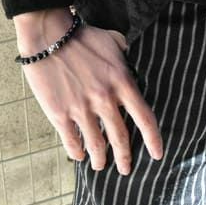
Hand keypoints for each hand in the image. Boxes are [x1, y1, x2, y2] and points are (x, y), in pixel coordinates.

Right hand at [14, 8, 163, 174]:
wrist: (48, 35)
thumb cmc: (82, 36)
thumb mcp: (114, 42)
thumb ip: (126, 56)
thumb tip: (132, 60)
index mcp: (122, 83)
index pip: (145, 118)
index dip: (153, 140)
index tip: (157, 154)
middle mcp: (105, 100)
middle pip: (121, 138)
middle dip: (125, 158)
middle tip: (126, 169)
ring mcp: (81, 108)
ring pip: (96, 145)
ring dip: (100, 160)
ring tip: (101, 166)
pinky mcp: (59, 113)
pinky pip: (71, 141)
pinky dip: (77, 152)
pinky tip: (79, 156)